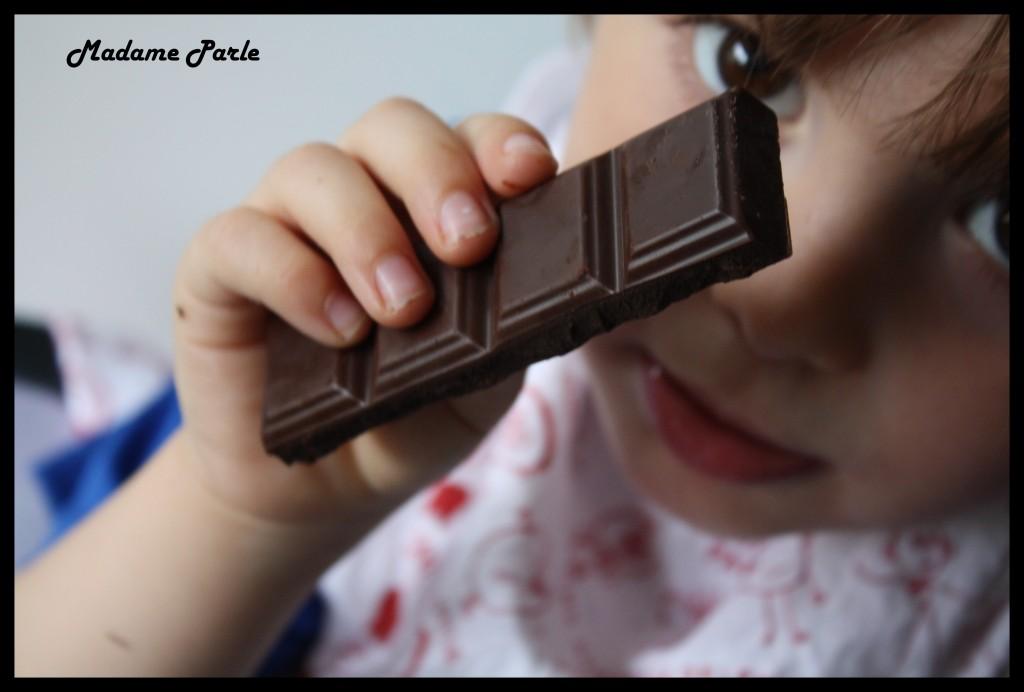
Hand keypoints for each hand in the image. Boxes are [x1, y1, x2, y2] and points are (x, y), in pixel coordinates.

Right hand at [172, 98, 557, 528]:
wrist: (326, 490)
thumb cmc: (411, 417)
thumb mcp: (482, 378)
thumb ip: (507, 323)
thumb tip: (536, 280)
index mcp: (431, 204)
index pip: (468, 137)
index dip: (499, 141)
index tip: (529, 176)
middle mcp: (359, 194)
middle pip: (391, 127)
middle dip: (436, 173)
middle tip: (468, 245)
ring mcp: (283, 222)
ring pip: (313, 168)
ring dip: (366, 232)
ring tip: (403, 310)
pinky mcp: (218, 269)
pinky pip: (240, 238)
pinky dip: (294, 276)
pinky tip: (339, 331)